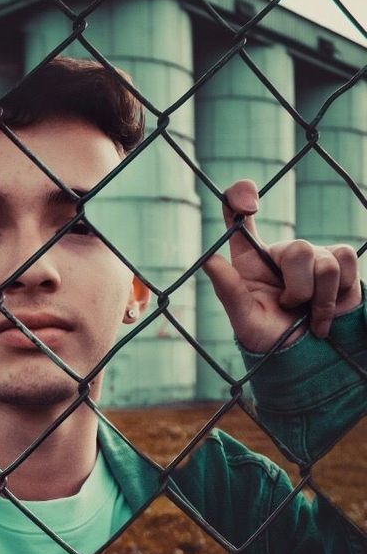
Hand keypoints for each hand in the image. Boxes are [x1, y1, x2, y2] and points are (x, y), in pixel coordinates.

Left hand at [202, 179, 360, 353]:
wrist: (305, 358)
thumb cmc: (269, 339)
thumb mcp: (244, 320)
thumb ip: (228, 290)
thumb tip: (208, 260)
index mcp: (249, 259)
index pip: (237, 212)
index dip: (240, 195)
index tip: (249, 204)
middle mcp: (281, 252)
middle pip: (296, 248)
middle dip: (297, 289)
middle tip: (290, 308)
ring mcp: (311, 255)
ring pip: (324, 260)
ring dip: (318, 298)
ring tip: (309, 316)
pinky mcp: (339, 261)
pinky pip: (345, 261)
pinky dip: (338, 293)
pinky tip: (328, 309)